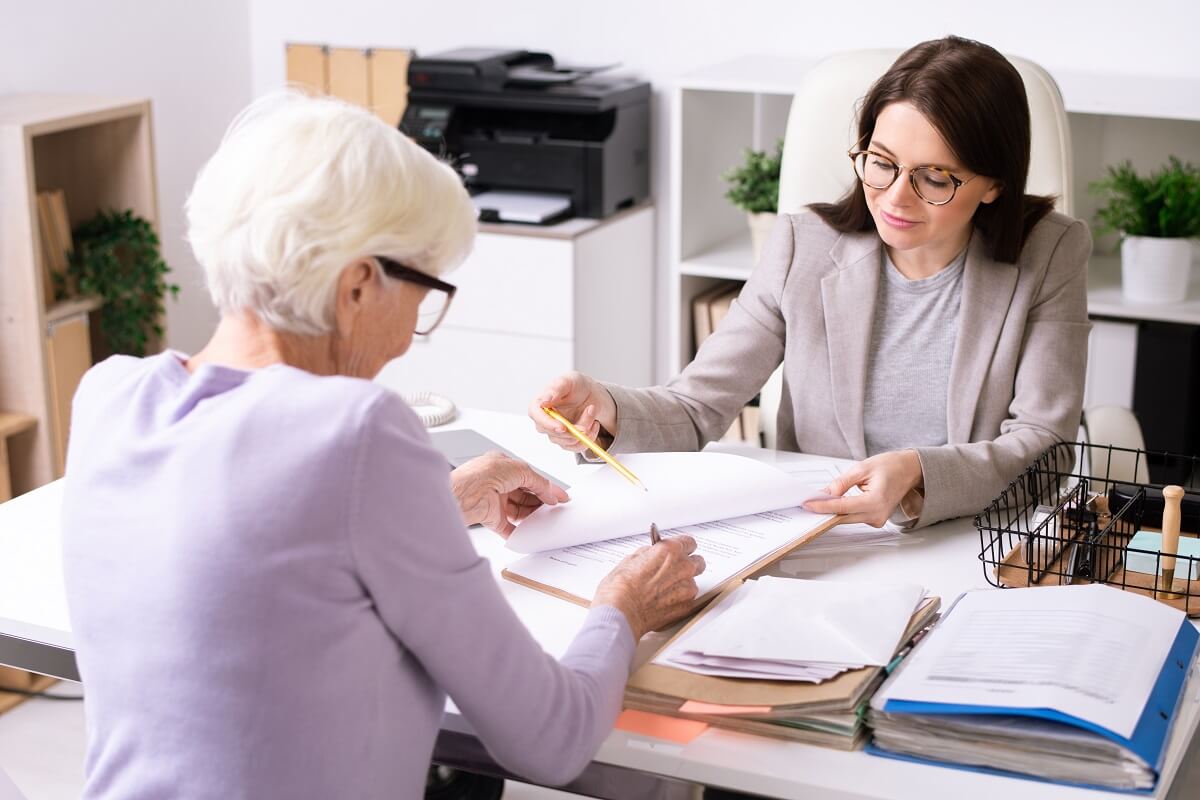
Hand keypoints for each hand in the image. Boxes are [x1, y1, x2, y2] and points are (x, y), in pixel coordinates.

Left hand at [450, 451, 568, 536]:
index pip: (530, 478)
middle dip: (541, 502)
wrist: (462, 494)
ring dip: (533, 516)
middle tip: (556, 509)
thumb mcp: (520, 470)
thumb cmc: (483, 474)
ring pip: (519, 511)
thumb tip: (551, 493)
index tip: (560, 496)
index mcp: (503, 466)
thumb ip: (539, 482)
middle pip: (526, 495)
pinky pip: (508, 528)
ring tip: (547, 520)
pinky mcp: (491, 518)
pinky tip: (530, 533)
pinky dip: (519, 532)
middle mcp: (498, 483)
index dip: (546, 487)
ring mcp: (494, 501)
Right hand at [528, 372, 618, 453]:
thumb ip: (555, 389)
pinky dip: (590, 437)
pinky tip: (594, 423)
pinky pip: (577, 447)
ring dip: (586, 428)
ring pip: (569, 440)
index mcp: (538, 406)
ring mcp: (555, 434)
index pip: (537, 418)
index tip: (562, 427)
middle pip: (554, 433)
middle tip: (591, 410)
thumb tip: (543, 401)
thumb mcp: (568, 381)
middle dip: (575, 426)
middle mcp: (544, 422)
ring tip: (592, 411)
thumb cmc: (575, 385)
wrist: (589, 394)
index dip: (549, 425)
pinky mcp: (567, 441)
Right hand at [593, 535, 705, 638]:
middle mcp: (683, 568)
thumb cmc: (621, 588)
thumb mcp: (631, 559)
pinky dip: (679, 599)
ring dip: (682, 584)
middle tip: (673, 570)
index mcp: (670, 551)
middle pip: (698, 562)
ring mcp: (687, 589)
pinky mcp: (687, 607)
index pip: (689, 542)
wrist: (621, 613)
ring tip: (663, 590)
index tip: (678, 551)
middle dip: (687, 564)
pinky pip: (689, 599)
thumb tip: (653, 554)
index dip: (682, 547)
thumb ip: (650, 554)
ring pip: (692, 582)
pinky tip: (663, 601)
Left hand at [803, 450, 923, 526]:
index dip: (823, 506)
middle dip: (824, 510)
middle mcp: (878, 514)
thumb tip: (825, 494)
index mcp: (876, 501)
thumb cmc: (890, 466)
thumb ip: (842, 483)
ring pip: (848, 518)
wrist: (909, 470)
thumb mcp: (862, 468)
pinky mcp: (876, 520)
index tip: (808, 504)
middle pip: (843, 517)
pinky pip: (854, 517)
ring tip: (819, 501)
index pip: (843, 507)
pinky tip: (835, 504)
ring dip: (833, 511)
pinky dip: (844, 511)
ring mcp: (878, 520)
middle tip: (807, 503)